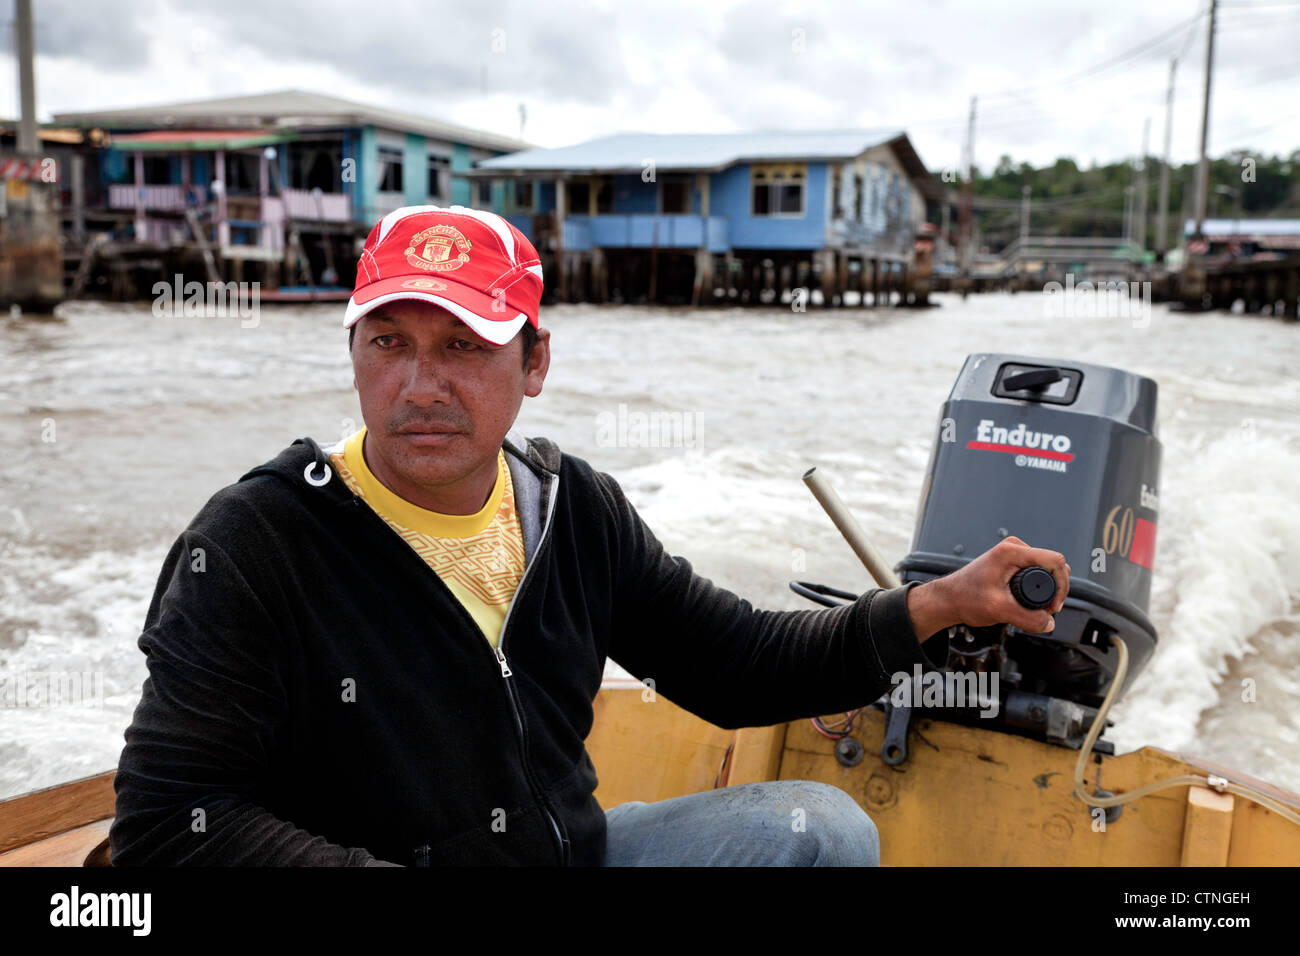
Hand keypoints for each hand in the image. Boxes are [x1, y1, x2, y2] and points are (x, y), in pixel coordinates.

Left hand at [905, 536, 1069, 638]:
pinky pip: (1037, 573)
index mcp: (1011, 552)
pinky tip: (1031, 603)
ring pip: (1047, 570)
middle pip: (1054, 565)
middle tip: (1047, 611)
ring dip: (1048, 590)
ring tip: (1038, 610)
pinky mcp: (1012, 562)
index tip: (1053, 606)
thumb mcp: (998, 610)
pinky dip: (1039, 588)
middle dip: (1056, 590)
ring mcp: (1013, 554)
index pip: (1055, 560)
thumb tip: (1049, 623)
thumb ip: (1027, 618)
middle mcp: (1014, 548)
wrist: (949, 599)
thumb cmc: (965, 598)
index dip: (1061, 585)